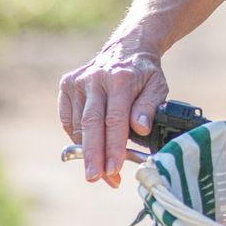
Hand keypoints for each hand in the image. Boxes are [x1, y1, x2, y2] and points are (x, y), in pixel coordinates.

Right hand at [58, 45, 167, 186]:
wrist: (127, 47)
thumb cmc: (145, 73)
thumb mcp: (158, 86)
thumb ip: (149, 108)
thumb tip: (139, 129)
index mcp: (120, 79)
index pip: (115, 119)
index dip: (114, 147)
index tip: (114, 169)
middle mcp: (95, 79)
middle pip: (91, 124)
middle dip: (93, 155)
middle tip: (95, 178)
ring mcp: (78, 81)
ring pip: (78, 124)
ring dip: (87, 151)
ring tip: (99, 173)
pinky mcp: (67, 84)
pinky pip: (68, 119)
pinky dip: (77, 137)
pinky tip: (88, 150)